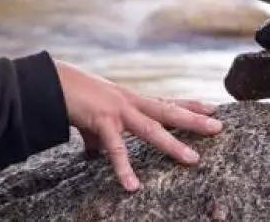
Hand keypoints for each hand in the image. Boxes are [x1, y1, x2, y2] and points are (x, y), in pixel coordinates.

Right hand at [54, 60, 222, 191]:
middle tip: (219, 126)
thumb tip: (97, 153)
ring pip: (152, 129)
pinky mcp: (102, 121)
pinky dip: (124, 169)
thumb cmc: (72, 97)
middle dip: (194, 119)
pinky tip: (133, 186)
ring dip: (173, 144)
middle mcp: (129, 101)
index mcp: (129, 100)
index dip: (188, 105)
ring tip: (193, 159)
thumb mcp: (92, 119)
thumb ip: (99, 136)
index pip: (165, 102)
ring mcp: (118, 110)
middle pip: (168, 111)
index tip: (212, 108)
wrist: (51, 82)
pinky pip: (116, 150)